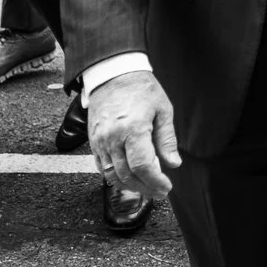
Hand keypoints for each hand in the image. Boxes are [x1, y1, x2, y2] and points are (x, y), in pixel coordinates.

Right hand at [88, 70, 181, 198]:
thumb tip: (173, 164)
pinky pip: (101, 167)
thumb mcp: (163, 110)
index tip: (167, 187)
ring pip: (112, 174)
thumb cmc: (142, 90)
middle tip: (160, 192)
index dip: (155, 181)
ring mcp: (100, 141)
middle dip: (145, 188)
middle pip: (127, 174)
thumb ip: (167, 139)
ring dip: (130, 186)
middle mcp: (113, 138)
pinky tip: (129, 179)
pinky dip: (115, 177)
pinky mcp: (93, 142)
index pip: (143, 166)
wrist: (113, 74)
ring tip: (147, 188)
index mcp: (133, 129)